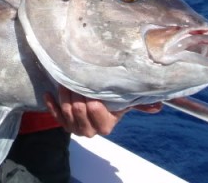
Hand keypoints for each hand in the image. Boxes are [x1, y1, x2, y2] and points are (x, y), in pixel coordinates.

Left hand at [44, 86, 162, 136]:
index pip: (94, 110)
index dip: (91, 96)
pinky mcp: (63, 124)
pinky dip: (51, 104)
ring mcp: (75, 128)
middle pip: (77, 109)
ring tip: (65, 79)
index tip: (91, 82)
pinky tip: (49, 92)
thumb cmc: (112, 103)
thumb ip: (138, 102)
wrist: (96, 110)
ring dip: (64, 93)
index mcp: (106, 126)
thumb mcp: (125, 102)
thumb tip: (158, 106)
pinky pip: (55, 115)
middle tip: (76, 76)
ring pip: (65, 110)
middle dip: (76, 91)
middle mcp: (90, 131)